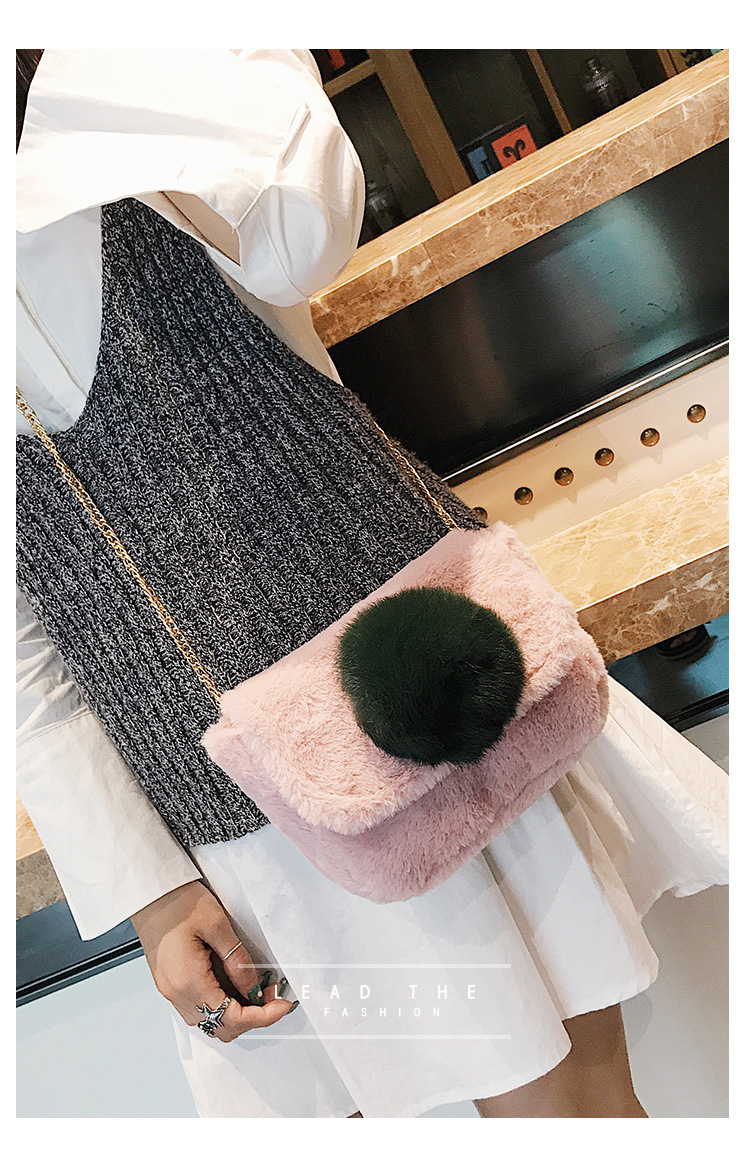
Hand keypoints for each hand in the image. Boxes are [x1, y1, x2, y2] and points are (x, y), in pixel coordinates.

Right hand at [131, 881, 294, 1041]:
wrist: (151, 893)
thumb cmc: (179, 902)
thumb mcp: (218, 925)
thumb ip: (238, 961)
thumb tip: (255, 988)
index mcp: (189, 981)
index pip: (231, 1018)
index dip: (262, 1017)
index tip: (282, 1005)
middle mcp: (177, 993)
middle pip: (221, 1028)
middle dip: (251, 1017)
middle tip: (272, 995)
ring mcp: (171, 991)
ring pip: (210, 1021)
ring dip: (236, 1012)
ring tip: (256, 988)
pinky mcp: (170, 984)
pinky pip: (199, 1008)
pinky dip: (221, 1004)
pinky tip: (235, 984)